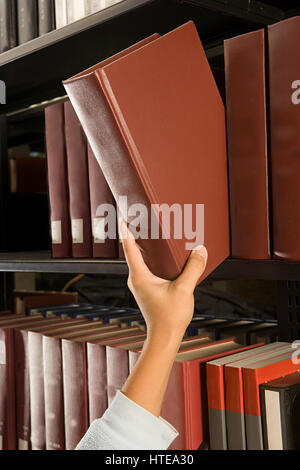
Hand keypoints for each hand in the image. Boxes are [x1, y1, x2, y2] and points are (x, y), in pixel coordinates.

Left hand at [120, 220, 207, 342]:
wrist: (165, 338)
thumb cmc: (169, 317)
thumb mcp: (184, 289)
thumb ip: (193, 268)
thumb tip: (200, 250)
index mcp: (139, 275)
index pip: (129, 247)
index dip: (126, 230)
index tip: (122, 216)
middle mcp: (136, 278)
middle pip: (133, 251)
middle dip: (135, 234)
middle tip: (139, 218)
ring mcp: (140, 285)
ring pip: (139, 260)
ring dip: (143, 246)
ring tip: (150, 232)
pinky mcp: (147, 289)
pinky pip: (146, 268)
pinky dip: (151, 258)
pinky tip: (161, 256)